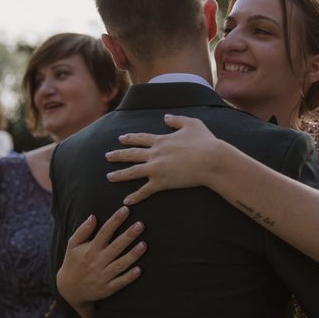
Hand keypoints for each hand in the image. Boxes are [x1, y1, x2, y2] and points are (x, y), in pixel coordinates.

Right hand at [56, 207, 145, 309]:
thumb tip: (93, 216)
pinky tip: (139, 270)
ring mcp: (103, 275)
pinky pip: (120, 282)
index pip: (104, 232)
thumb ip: (82, 231)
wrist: (69, 290)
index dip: (115, 220)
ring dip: (132, 255)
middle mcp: (98, 261)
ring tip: (144, 245)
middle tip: (141, 224)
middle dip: (128, 235)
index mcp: (91, 249)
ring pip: (120, 264)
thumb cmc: (73, 262)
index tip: (126, 209)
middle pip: (116, 246)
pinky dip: (129, 277)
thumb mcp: (72, 245)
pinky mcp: (108, 288)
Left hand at [105, 114, 221, 204]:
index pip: (141, 138)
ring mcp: (156, 168)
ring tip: (109, 177)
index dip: (130, 138)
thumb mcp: (192, 124)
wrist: (211, 159)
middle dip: (118, 155)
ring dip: (119, 175)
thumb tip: (165, 117)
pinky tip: (126, 201)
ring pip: (132, 172)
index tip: (120, 138)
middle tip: (107, 156)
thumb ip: (177, 120)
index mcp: (162, 140)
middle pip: (131, 154)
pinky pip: (144, 191)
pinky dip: (135, 196)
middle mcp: (155, 153)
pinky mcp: (161, 182)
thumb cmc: (205, 142)